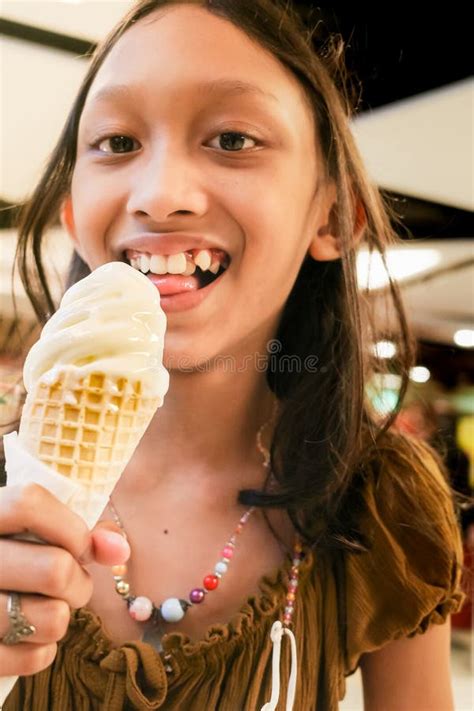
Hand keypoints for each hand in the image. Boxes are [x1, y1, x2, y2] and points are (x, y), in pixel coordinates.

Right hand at [0, 483, 129, 676]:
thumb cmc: (11, 558)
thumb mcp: (30, 533)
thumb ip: (77, 531)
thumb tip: (118, 549)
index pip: (29, 504)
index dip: (69, 527)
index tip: (79, 546)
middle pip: (55, 569)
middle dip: (77, 581)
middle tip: (68, 583)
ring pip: (53, 618)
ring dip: (61, 615)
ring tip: (45, 607)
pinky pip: (36, 658)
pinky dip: (42, 649)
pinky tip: (25, 635)